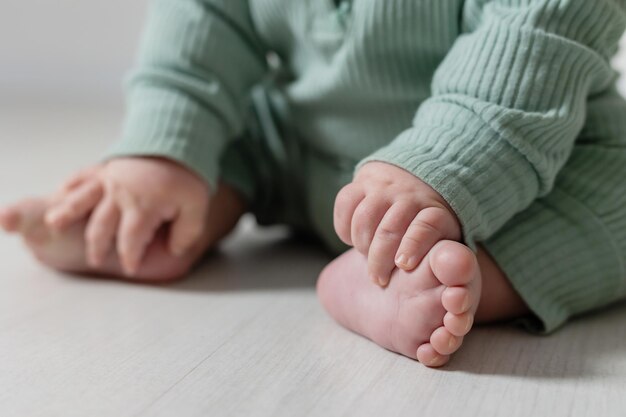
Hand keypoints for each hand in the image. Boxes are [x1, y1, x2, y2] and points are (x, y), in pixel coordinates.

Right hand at [45, 157, 209, 275]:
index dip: (130, 257)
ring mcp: (110, 179)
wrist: (178, 143)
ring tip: (53, 225)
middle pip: (102, 226)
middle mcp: (121, 194)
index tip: (131, 269)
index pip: (131, 240)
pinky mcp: (106, 169)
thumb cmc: (187, 177)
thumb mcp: (197, 207)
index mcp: (143, 206)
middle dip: (98, 247)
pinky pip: (83, 176)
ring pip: (83, 200)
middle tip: (96, 262)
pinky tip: (59, 193)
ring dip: (67, 213)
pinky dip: (70, 185)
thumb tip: (175, 250)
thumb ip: (187, 232)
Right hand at [333, 162, 461, 285]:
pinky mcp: (362, 181)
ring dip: (362, 244)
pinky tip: (353, 238)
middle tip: (379, 279)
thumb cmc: (429, 225)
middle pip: (390, 228)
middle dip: (380, 259)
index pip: (426, 226)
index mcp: (436, 212)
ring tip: (366, 257)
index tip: (403, 265)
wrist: (414, 181)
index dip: (413, 246)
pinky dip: (345, 226)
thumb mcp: (446, 240)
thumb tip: (454, 294)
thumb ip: (448, 262)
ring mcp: (385, 187)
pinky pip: (346, 203)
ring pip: (365, 217)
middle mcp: (411, 196)